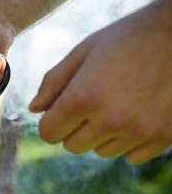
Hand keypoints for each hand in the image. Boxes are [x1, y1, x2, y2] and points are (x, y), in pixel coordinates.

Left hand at [29, 0, 171, 163]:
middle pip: (73, 146)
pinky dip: (132, 141)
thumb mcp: (84, 51)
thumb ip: (54, 82)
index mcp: (84, 97)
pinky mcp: (163, 136)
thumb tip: (35, 109)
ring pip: (103, 151)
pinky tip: (140, 114)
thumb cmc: (128, 38)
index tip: (62, 109)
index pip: (49, 134)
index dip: (51, 121)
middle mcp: (111, 119)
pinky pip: (133, 156)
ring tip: (120, 103)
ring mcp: (139, 131)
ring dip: (104, 134)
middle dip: (76, 128)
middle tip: (94, 102)